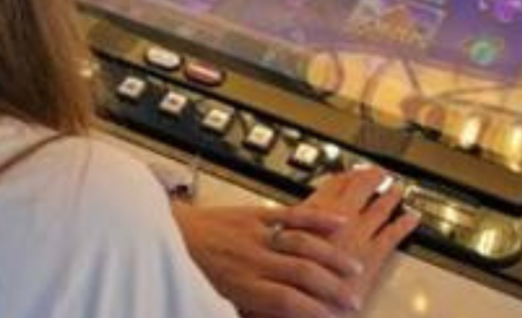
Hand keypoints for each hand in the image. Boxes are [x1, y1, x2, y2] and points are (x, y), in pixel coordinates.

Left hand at [172, 200, 362, 317]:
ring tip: (355, 269)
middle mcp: (252, 260)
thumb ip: (244, 309)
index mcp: (241, 287)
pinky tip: (339, 223)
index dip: (314, 311)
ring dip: (332, 256)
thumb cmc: (189, 272)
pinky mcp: (254, 213)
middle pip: (302, 274)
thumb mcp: (212, 302)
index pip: (287, 302)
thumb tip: (274, 314)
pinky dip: (317, 218)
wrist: (166, 235)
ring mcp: (256, 234)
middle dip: (332, 289)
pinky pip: (290, 214)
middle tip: (354, 300)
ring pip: (303, 244)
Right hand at [301, 168, 419, 309]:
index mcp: (314, 212)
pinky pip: (394, 233)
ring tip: (397, 191)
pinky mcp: (373, 256)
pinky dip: (405, 224)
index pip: (334, 182)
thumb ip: (293, 231)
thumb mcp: (282, 246)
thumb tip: (293, 226)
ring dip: (391, 196)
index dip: (345, 175)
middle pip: (360, 187)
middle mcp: (339, 218)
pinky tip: (411, 219)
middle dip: (372, 178)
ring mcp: (359, 234)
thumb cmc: (291, 282)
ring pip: (380, 207)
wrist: (308, 310)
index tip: (352, 172)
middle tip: (379, 174)